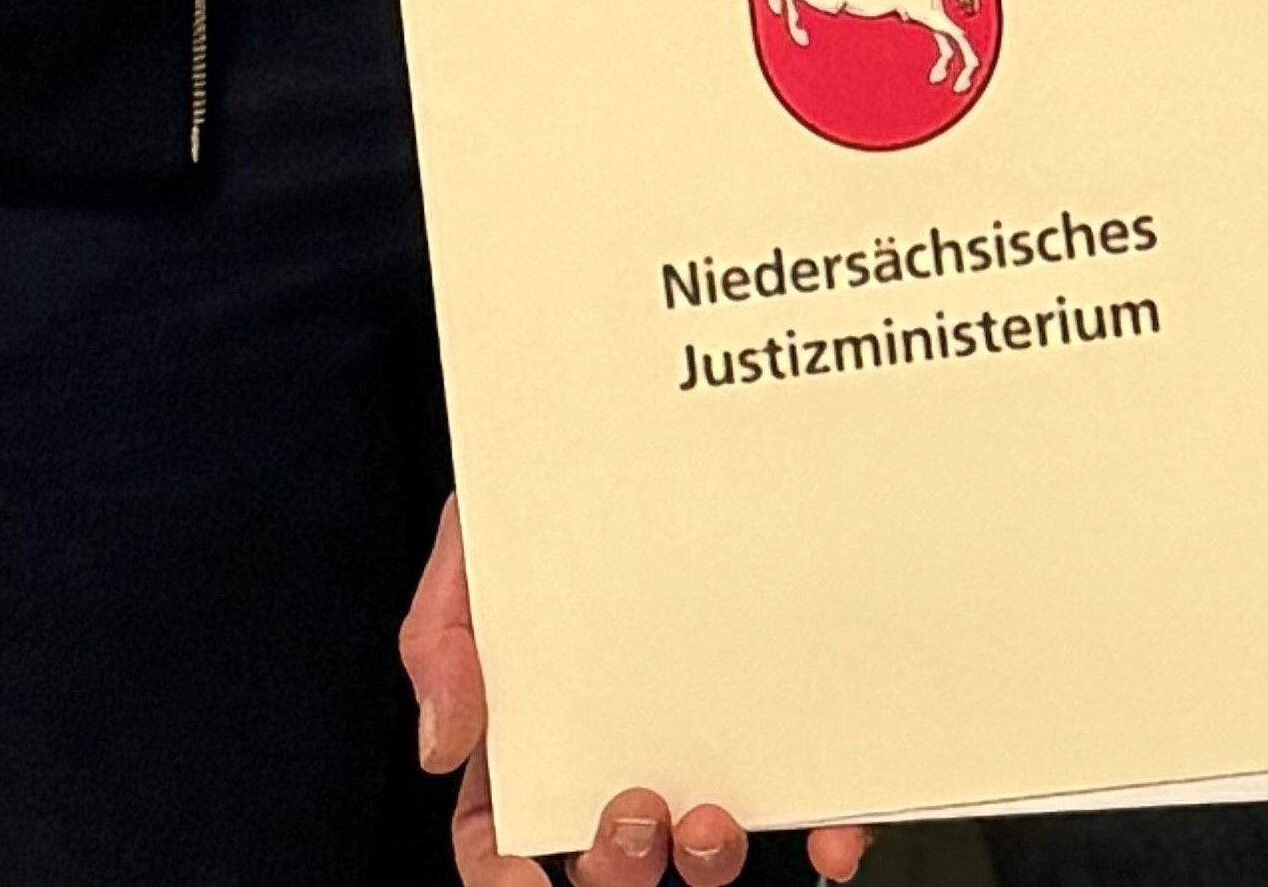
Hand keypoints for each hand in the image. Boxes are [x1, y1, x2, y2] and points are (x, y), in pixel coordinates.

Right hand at [400, 493, 867, 886]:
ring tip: (711, 818)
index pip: (501, 839)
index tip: (523, 885)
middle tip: (638, 810)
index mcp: (532, 734)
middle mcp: (620, 749)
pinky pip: (803, 802)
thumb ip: (442, 637)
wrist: (628, 426)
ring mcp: (703, 738)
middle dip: (619, 868)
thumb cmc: (550, 502)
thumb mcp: (474, 551)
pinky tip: (827, 837)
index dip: (505, 883)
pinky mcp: (777, 721)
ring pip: (701, 852)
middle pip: (608, 862)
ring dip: (709, 863)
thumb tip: (441, 748)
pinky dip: (820, 837)